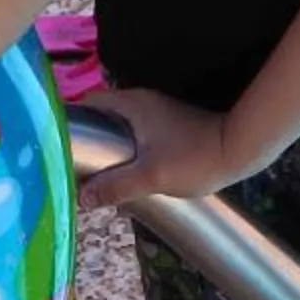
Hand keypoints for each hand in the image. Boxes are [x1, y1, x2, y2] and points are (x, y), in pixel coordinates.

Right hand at [74, 87, 247, 208]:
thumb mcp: (150, 176)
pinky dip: (127, 150)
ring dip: (109, 148)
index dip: (73, 122)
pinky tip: (126, 175)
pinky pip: (137, 135)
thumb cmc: (193, 159)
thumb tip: (81, 197)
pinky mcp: (169, 126)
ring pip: (122, 127)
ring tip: (98, 176)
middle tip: (76, 168)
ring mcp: (158, 113)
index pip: (91, 103)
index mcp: (133, 104)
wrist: (239, 149)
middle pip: (104, 116)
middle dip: (90, 140)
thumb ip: (115, 187)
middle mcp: (143, 102)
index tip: (59, 146)